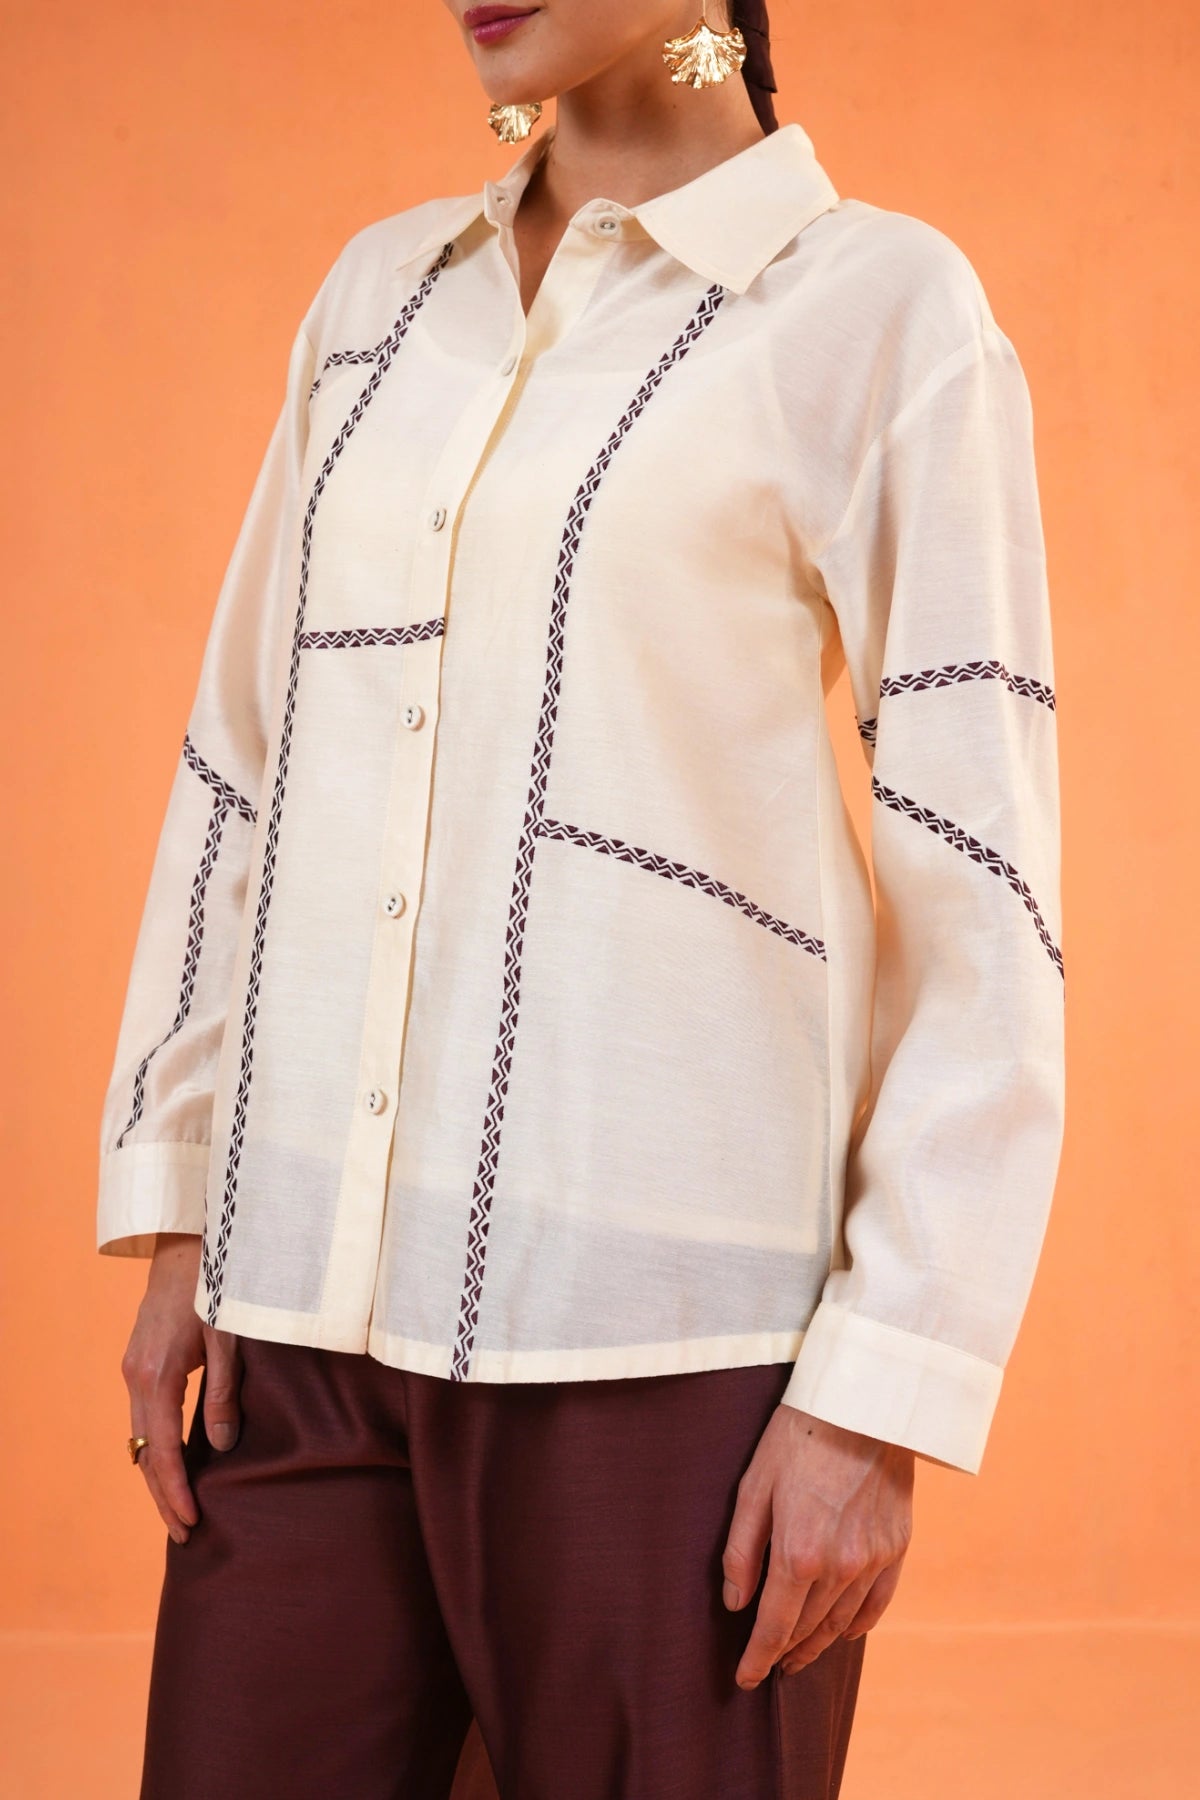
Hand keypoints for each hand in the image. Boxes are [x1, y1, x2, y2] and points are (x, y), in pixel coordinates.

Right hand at [120, 1233, 243, 1544]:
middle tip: (184, 1535)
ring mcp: (133, 1371)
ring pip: (140, 1439)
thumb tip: (222, 1446)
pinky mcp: (138, 1363)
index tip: (190, 1523)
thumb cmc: (216, 1289)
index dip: (176, 1491)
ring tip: (179, 1511)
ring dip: (158, 1476)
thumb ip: (223, 1393)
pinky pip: (143, 1418)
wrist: (186, 1248)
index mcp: (157, 1376)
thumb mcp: (227, 1340)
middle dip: (163, 1496)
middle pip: (145, 1454)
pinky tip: (173, 1465)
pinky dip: (156, 1448)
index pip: (163, 1451)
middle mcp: (136, 1378)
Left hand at [721, 1403, 913, 1687]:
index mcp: (799, 1553)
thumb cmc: (798, 1436)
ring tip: (799, 1655)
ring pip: (841, 1623)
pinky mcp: (897, 1546)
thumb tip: (736, 1602)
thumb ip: (741, 1549)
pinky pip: (877, 1603)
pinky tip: (843, 1632)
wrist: (863, 1402)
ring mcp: (873, 1559)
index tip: (744, 1679)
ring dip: (817, 1644)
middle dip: (784, 1652)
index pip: (774, 1626)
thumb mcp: (754, 1485)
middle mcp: (840, 1567)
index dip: (757, 1658)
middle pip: (807, 1628)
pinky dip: (857, 1624)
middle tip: (768, 1666)